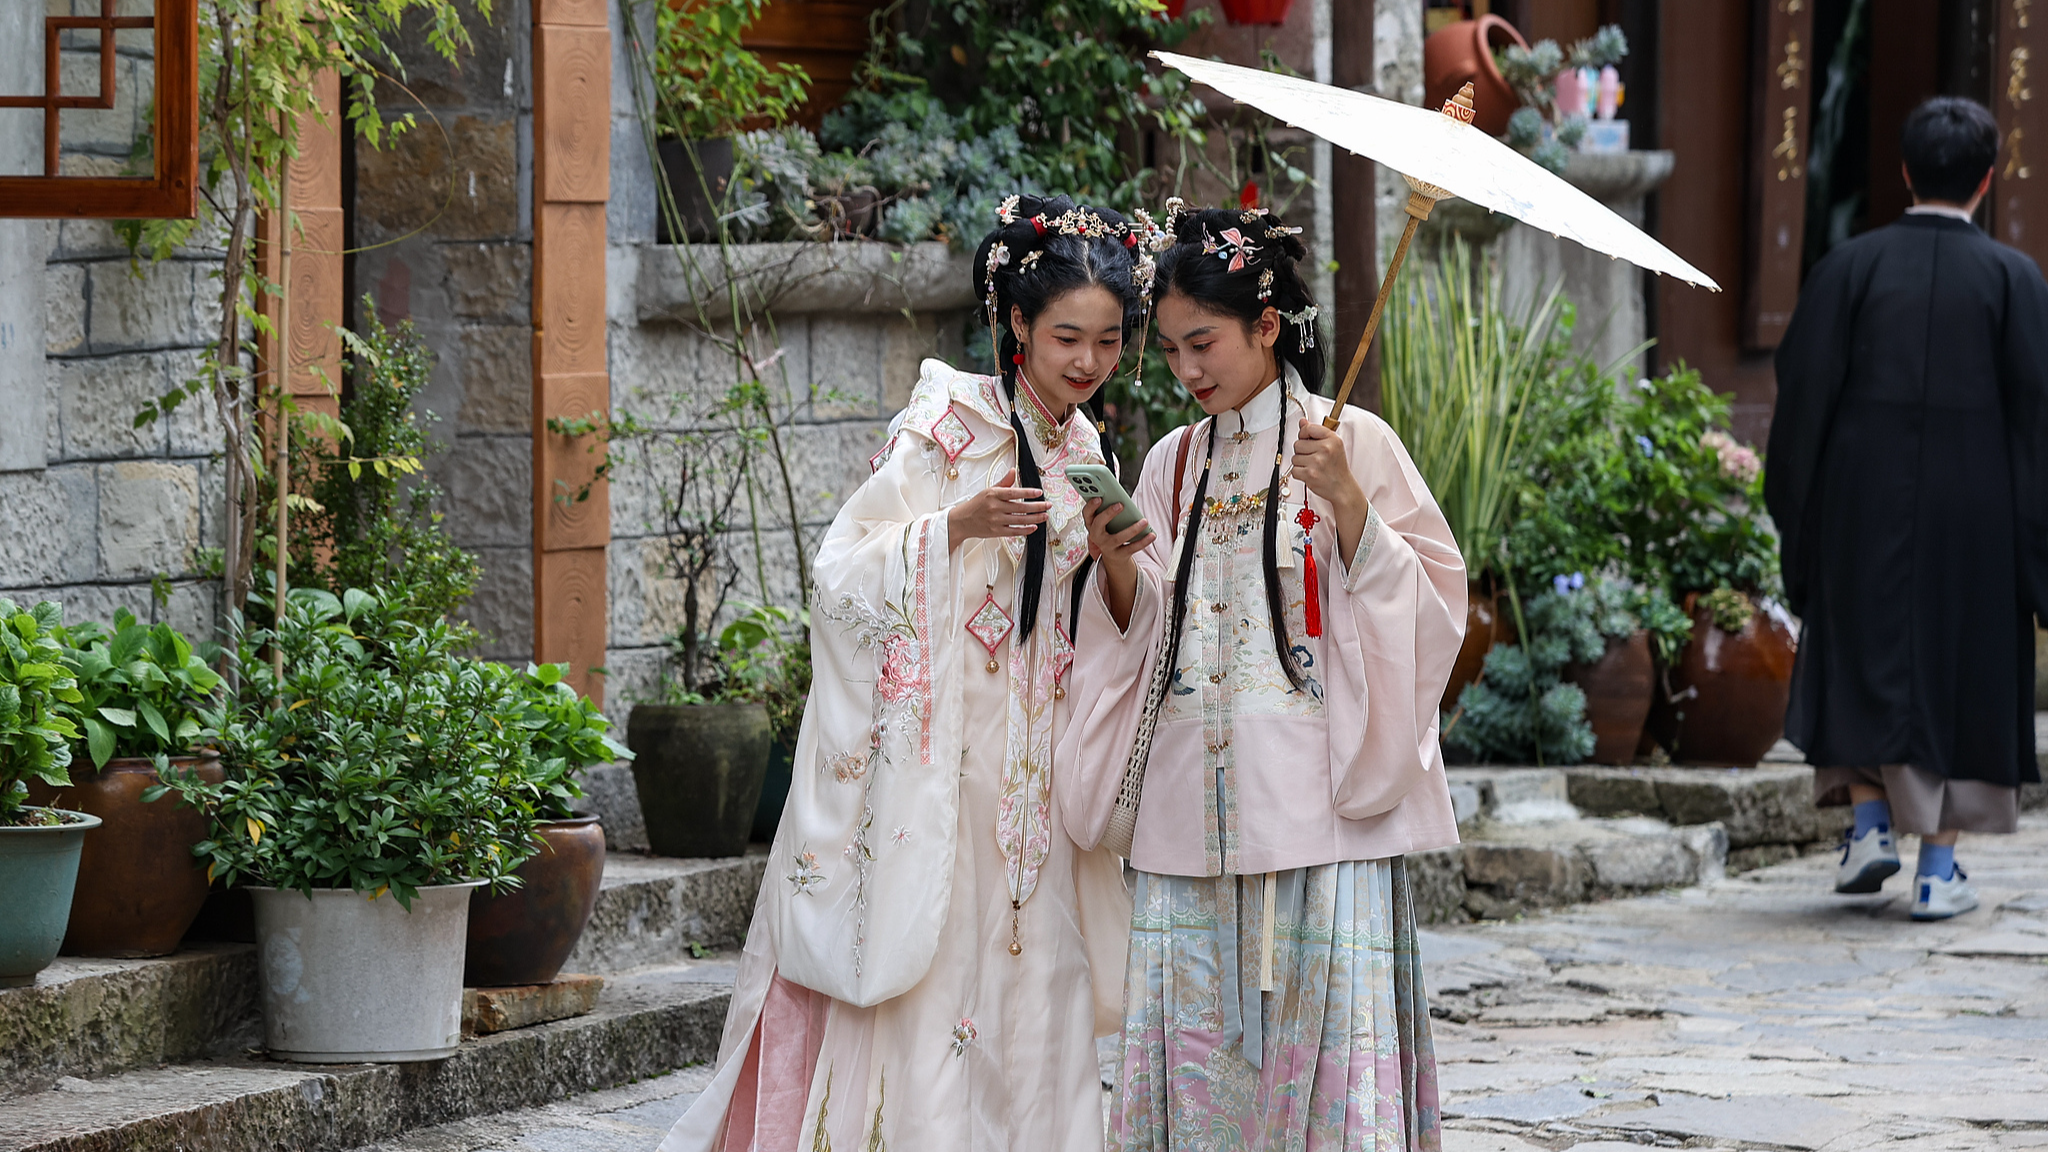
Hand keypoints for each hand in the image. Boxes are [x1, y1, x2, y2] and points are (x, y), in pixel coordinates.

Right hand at [947, 469, 1047, 549]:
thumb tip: (1013, 471)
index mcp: (993, 494)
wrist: (962, 521)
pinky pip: (1014, 531)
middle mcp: (995, 507)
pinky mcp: (996, 531)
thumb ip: (1004, 482)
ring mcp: (996, 520)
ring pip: (1020, 520)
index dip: (1028, 492)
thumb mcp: (988, 490)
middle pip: (1020, 507)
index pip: (1014, 493)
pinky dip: (1025, 530)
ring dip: (1035, 518)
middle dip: (1037, 507)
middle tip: (1048, 505)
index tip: (1039, 492)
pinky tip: (1034, 527)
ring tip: (1045, 516)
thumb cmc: (976, 505)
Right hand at [1084, 497, 1154, 570]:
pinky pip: (1132, 548)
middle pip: (1099, 524)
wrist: (1113, 555)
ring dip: (1132, 529)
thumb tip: (1121, 499)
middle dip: (1108, 514)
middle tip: (1120, 505)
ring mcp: (1107, 546)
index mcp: (1092, 524)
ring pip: (1119, 537)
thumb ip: (1108, 510)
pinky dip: (1143, 541)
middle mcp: (1097, 536)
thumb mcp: (1106, 521)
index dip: (1091, 506)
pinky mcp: (1119, 554)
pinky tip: (1151, 535)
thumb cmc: (1110, 532)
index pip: (1087, 514)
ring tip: (1144, 521)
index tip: (1099, 498)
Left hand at [1294, 419, 1370, 563]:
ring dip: (1300, 463)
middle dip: (1302, 452)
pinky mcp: (1310, 474)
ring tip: (1313, 466)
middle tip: (1313, 458)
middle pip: (1298, 444)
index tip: (1307, 440)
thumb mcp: (1332, 445)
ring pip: (1294, 458)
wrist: (1343, 488)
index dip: (1303, 434)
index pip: (1308, 428)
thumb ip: (1316, 432)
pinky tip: (1310, 474)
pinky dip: (1299, 473)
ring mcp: (1317, 462)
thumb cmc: (1337, 467)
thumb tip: (1302, 422)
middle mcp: (1325, 449)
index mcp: (1332, 439)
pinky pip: (1294, 470)